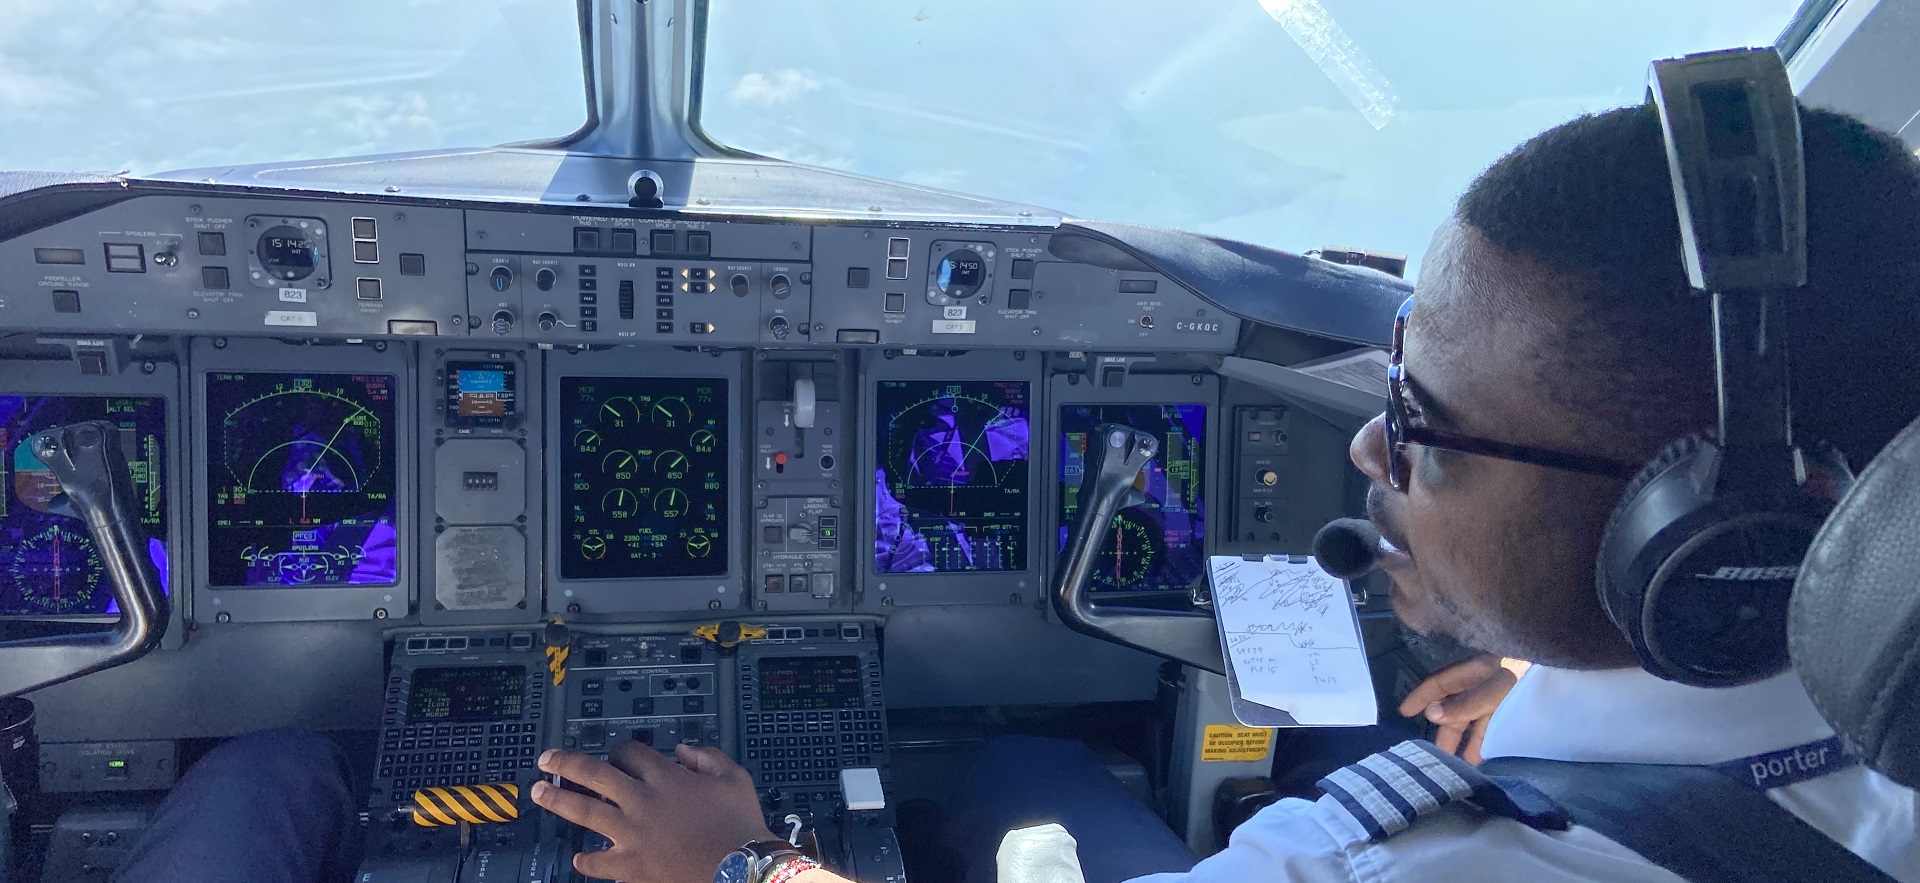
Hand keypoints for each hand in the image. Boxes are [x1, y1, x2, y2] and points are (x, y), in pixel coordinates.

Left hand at [533, 742, 779, 882]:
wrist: (742, 867)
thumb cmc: (740, 823)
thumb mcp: (734, 777)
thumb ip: (707, 756)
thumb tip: (682, 751)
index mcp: (665, 776)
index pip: (629, 753)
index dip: (621, 751)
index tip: (618, 756)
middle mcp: (641, 800)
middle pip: (593, 774)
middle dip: (566, 763)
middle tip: (546, 759)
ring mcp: (631, 834)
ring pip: (584, 811)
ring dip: (558, 800)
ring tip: (538, 792)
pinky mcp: (630, 865)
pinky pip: (597, 862)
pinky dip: (586, 860)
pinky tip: (579, 857)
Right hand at [1397, 654, 1529, 763]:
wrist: (1576, 667)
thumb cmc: (1532, 672)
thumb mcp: (1497, 687)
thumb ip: (1466, 703)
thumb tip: (1432, 715)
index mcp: (1477, 669)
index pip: (1441, 682)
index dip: (1422, 697)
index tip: (1403, 714)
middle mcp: (1488, 680)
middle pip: (1458, 704)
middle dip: (1445, 729)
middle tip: (1433, 756)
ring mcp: (1506, 692)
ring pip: (1477, 717)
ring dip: (1466, 739)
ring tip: (1458, 764)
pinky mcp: (1522, 705)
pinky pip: (1497, 723)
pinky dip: (1487, 739)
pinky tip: (1483, 756)